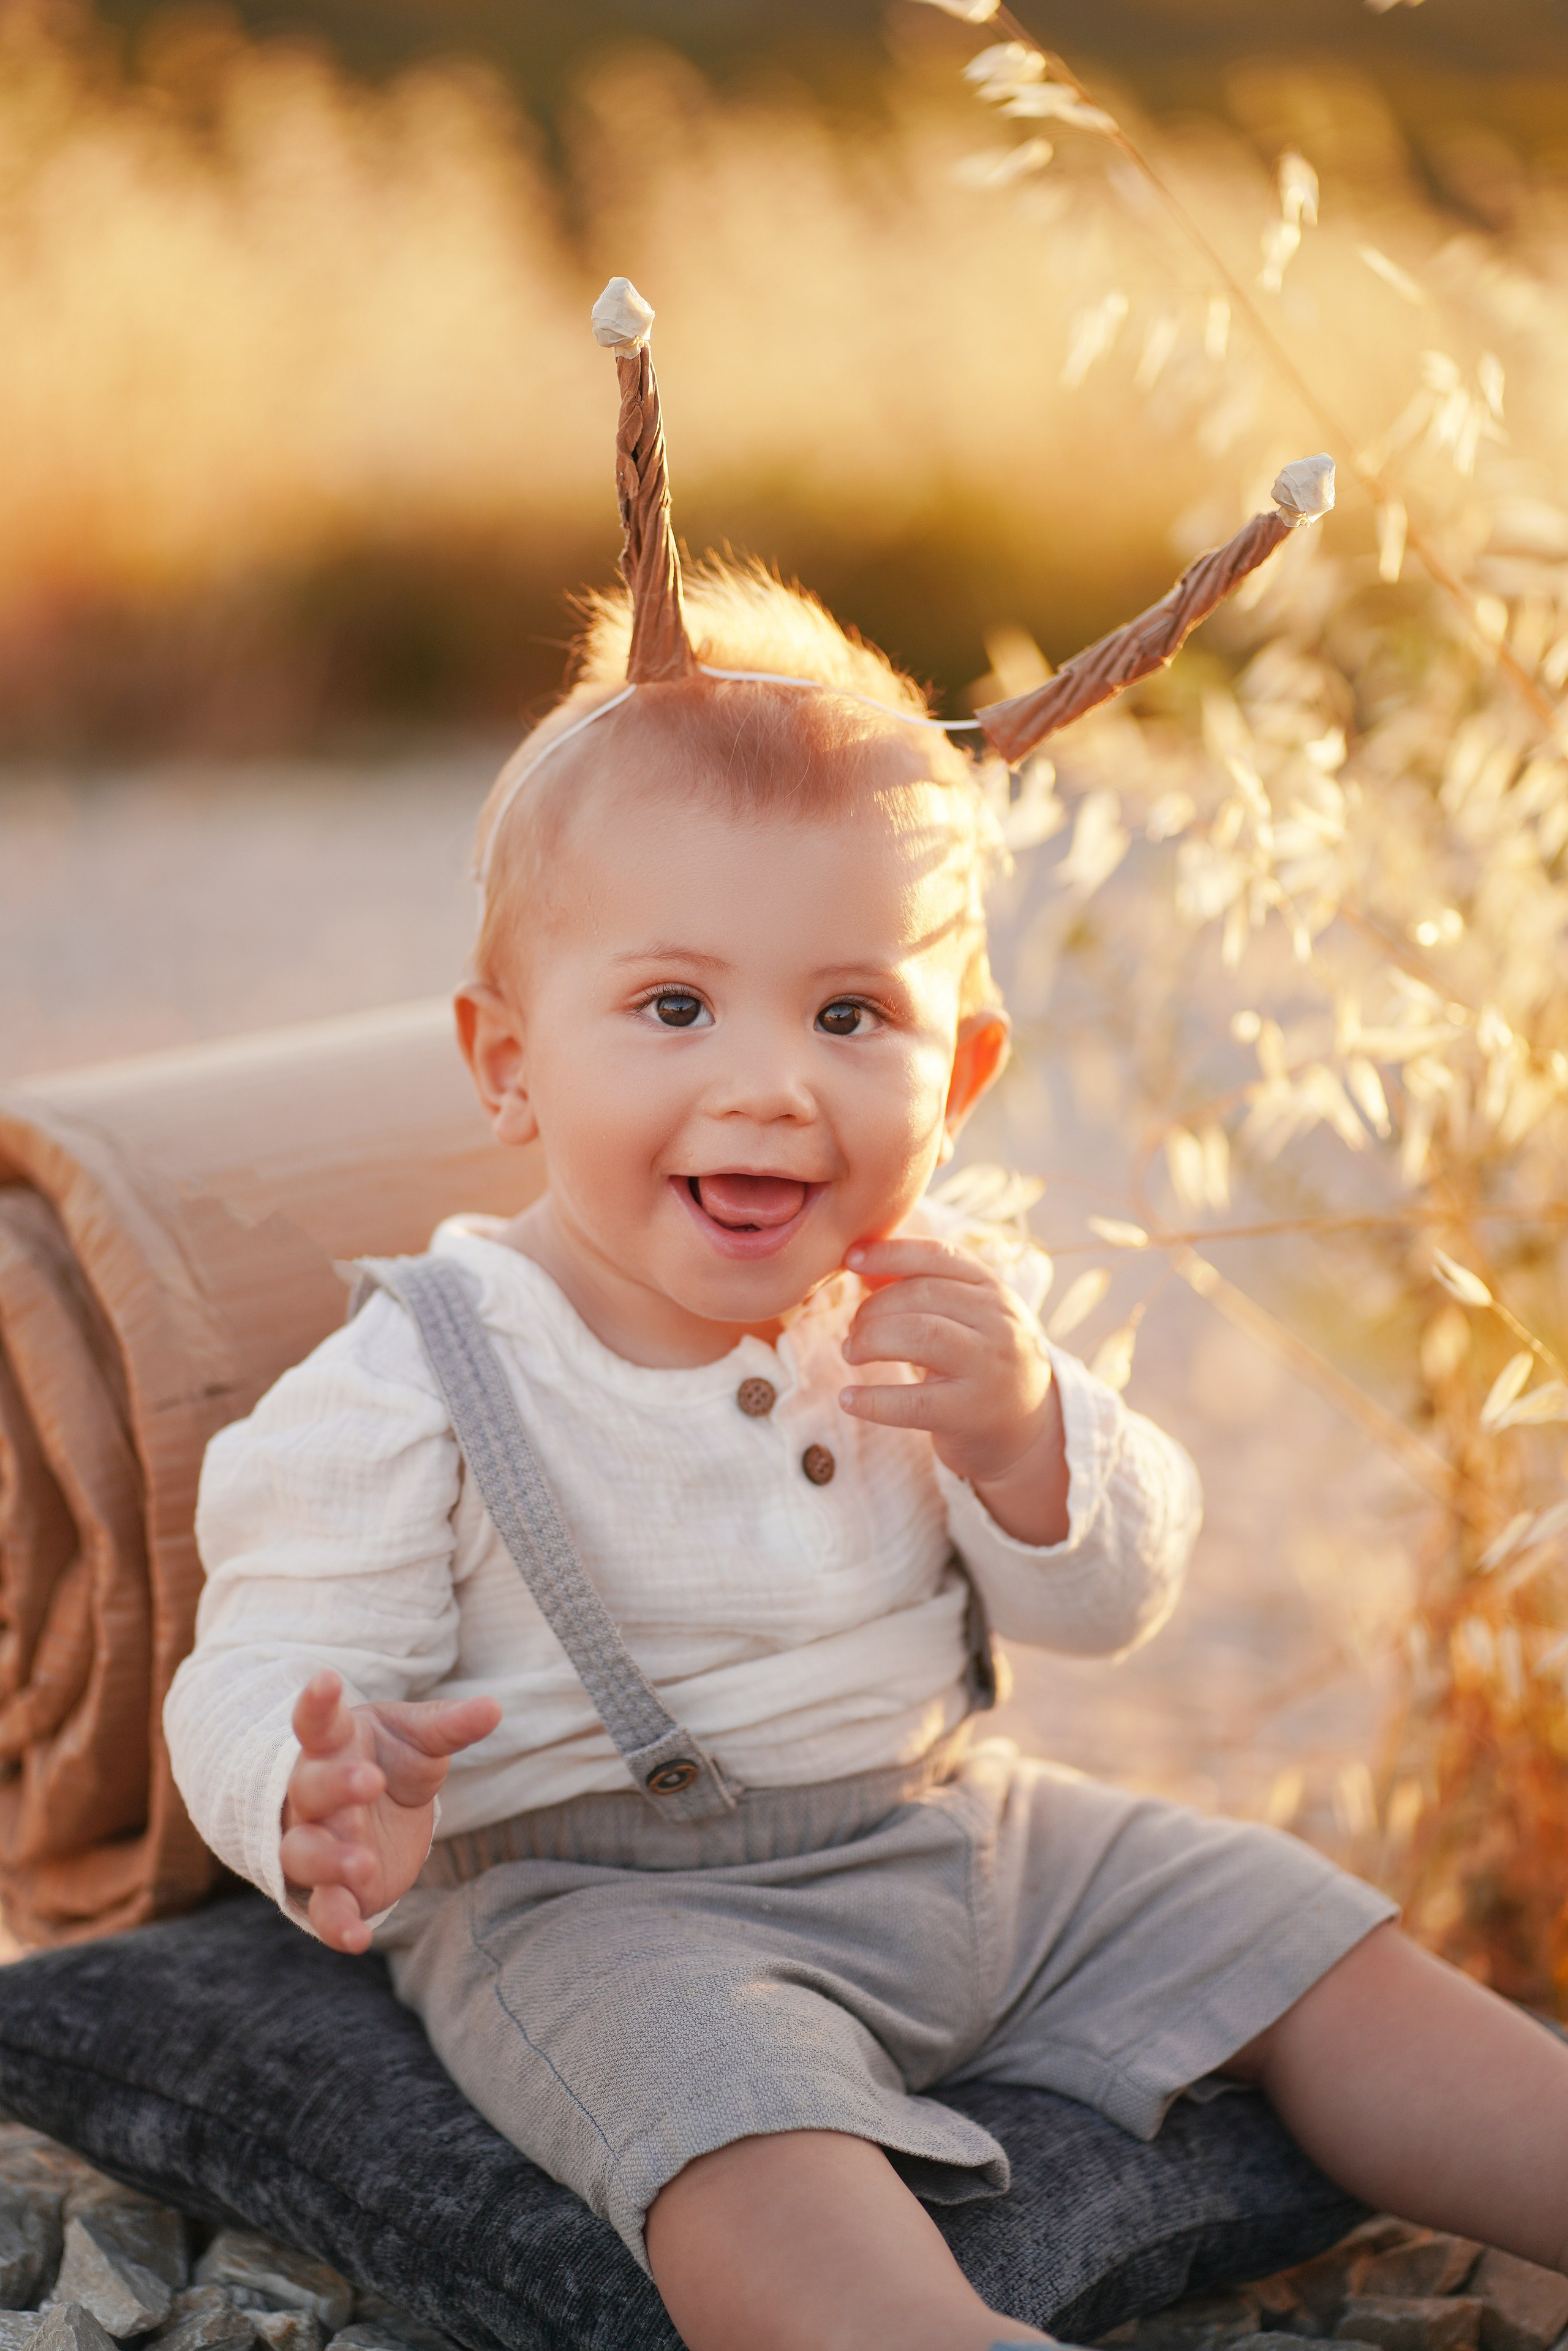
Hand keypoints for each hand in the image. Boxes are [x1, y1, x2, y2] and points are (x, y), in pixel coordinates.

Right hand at [279, 1671, 501, 1952]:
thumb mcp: (419, 1739)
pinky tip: (357, 1940)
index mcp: (333, 1746)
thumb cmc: (388, 1759)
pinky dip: (335, 1925)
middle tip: (370, 1780)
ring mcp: (314, 1842)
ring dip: (329, 1859)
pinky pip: (321, 1911)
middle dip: (335, 1785)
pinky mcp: (329, 1890)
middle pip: (310, 1789)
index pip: (317, 1721)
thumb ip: (450, 1726)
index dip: (317, 1702)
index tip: (327, 1679)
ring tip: (361, 1863)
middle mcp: (311, 1794)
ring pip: (304, 1852)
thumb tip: (494, 1708)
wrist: (374, 1809)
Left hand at [839, 1236, 1069, 1546]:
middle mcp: (999, 1324)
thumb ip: (923, 1289)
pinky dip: (873, 1400)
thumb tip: (864, 1268)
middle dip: (874, 1309)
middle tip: (852, 1332)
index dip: (891, 1253)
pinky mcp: (973, 1415)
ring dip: (871, 1340)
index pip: (939, 1256)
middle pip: (923, 1295)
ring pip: (920, 1336)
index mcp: (994, 1292)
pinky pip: (913, 1403)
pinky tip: (849, 1399)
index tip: (851, 1259)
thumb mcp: (967, 1319)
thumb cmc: (982, 1365)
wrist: (1030, 1431)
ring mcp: (989, 1369)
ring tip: (851, 1354)